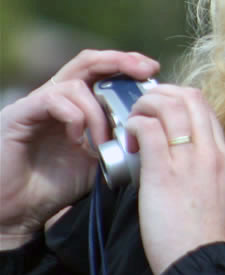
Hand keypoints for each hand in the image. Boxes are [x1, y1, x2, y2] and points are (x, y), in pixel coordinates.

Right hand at [0, 50, 159, 248]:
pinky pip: (52, 99)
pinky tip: (79, 140)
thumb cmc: (57, 186)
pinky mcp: (18, 115)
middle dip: (120, 61)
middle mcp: (56, 98)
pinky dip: (74, 116)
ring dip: (98, 110)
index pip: (103, 70)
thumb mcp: (100, 157)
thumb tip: (155, 126)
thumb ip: (120, 136)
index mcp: (76, 104)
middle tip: (145, 70)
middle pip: (88, 61)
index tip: (154, 71)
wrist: (18, 213)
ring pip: (75, 83)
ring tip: (105, 140)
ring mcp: (35, 105)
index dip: (128, 64)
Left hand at [125, 84, 224, 274]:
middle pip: (191, 97)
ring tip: (132, 121)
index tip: (161, 109)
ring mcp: (189, 160)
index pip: (205, 108)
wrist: (200, 263)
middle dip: (163, 93)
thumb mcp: (213, 193)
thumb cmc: (201, 236)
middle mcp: (210, 151)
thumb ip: (200, 170)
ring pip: (170, 106)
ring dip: (145, 105)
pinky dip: (134, 124)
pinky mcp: (164, 173)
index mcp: (223, 156)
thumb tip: (173, 159)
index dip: (180, 99)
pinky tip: (127, 137)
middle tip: (143, 108)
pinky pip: (148, 129)